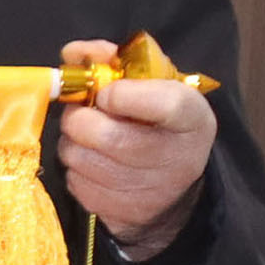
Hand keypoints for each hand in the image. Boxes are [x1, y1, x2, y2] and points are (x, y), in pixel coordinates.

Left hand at [56, 37, 213, 260]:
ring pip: (80, 158)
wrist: (170, 188)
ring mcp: (148, 190)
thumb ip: (115, 61)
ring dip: (72, 142)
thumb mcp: (152, 86)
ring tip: (89, 136)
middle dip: (80, 118)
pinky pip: (75, 182)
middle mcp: (176, 157)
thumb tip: (73, 52)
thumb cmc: (156, 123)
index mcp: (192, 117)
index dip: (126, 95)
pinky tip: (93, 161)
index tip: (107, 93)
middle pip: (107, 136)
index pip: (167, 104)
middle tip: (84, 112)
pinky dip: (75, 167)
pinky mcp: (119, 213)